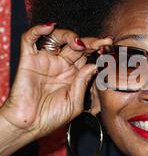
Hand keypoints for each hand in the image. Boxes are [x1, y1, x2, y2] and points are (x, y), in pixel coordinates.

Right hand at [0, 23, 112, 138]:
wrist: (29, 127)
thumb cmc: (51, 118)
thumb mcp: (75, 104)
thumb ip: (83, 83)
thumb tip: (93, 66)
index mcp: (74, 75)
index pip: (88, 56)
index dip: (99, 50)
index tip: (110, 46)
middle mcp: (61, 65)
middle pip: (77, 44)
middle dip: (91, 42)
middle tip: (102, 42)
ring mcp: (46, 61)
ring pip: (57, 37)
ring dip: (70, 35)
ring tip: (78, 44)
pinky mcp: (29, 60)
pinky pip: (30, 39)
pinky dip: (38, 29)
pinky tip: (49, 27)